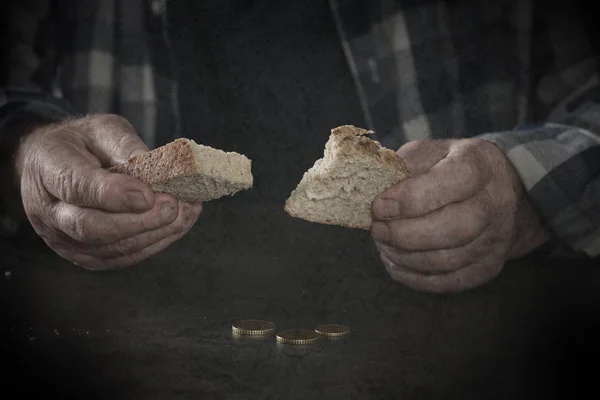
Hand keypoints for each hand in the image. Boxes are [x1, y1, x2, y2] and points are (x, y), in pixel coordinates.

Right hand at [11, 114, 201, 269]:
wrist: (53, 165)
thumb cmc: (82, 143)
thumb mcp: (104, 129)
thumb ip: (128, 147)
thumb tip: (161, 170)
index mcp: (48, 167)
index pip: (75, 186)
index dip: (113, 194)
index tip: (148, 194)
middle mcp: (48, 210)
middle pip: (90, 226)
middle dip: (138, 220)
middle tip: (173, 206)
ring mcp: (62, 238)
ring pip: (107, 248)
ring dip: (152, 234)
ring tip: (185, 215)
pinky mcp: (81, 255)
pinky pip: (118, 259)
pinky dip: (151, 245)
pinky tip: (175, 228)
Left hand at [371, 139, 550, 292]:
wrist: (496, 195)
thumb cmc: (448, 170)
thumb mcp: (428, 153)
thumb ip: (404, 165)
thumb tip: (374, 191)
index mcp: (481, 163)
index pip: (456, 180)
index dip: (413, 197)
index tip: (379, 206)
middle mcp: (497, 201)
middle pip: (456, 227)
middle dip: (406, 234)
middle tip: (377, 230)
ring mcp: (497, 237)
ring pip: (450, 259)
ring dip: (407, 257)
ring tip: (383, 245)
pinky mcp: (488, 266)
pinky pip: (450, 281)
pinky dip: (416, 278)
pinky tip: (396, 263)